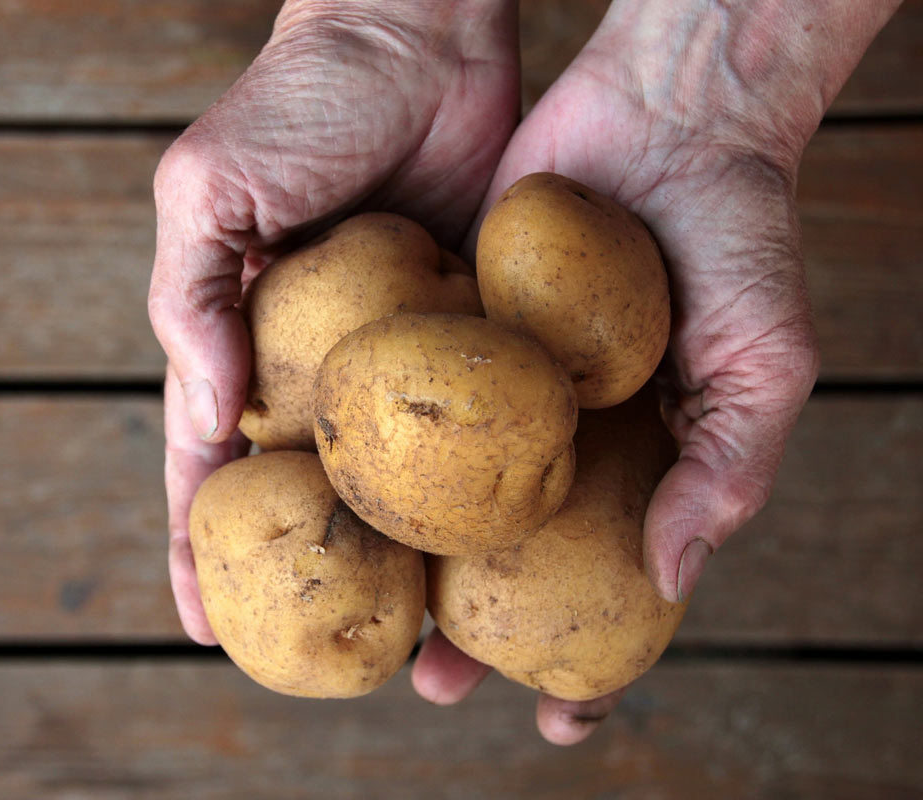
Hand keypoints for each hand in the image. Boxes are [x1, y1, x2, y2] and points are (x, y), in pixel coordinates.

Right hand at [148, 0, 520, 643]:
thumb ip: (192, 299)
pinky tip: (490, 545)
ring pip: (397, 476)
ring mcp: (401, 354)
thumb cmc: (297, 99)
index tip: (202, 627)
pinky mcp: (476, 333)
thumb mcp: (208, 190)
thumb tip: (207, 421)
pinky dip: (478, 484)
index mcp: (244, 337)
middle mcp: (321, 361)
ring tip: (420, 636)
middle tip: (320, 661)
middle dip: (309, 573)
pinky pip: (476, 422)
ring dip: (401, 553)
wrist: (420, 29)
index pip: (210, 461)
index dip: (199, 544)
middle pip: (307, 491)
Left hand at [412, 8, 828, 742]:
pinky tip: (331, 496)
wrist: (667, 113)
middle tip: (430, 679)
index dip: (595, 663)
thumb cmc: (737, 238)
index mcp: (638, 466)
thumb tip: (672, 579)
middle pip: (507, 561)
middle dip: (468, 629)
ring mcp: (498, 389)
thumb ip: (727, 469)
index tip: (557, 725)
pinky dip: (371, 451)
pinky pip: (406, 400)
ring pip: (442, 494)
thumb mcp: (762, 360)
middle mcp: (560, 440)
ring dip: (404, 559)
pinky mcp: (448, 331)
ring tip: (367, 615)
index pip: (612, 589)